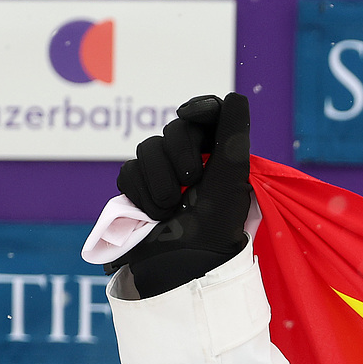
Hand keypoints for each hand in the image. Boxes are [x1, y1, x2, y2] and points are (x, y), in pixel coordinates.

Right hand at [114, 93, 251, 296]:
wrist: (178, 267)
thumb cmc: (214, 227)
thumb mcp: (231, 180)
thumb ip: (233, 136)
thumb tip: (235, 96)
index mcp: (222, 161)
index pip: (208, 117)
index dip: (199, 108)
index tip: (190, 114)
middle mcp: (194, 165)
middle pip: (175, 129)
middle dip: (180, 152)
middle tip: (191, 181)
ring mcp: (162, 177)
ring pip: (147, 148)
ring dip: (159, 179)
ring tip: (172, 208)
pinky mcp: (137, 192)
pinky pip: (127, 171)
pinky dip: (139, 192)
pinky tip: (152, 215)